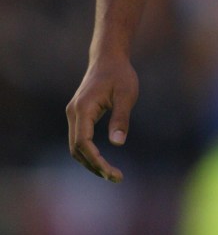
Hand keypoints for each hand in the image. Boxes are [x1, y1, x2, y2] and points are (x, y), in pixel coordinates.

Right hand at [66, 57, 138, 181]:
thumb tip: (117, 144)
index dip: (96, 161)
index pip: (83, 143)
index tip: (113, 173)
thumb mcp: (126, 95)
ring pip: (76, 147)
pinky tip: (103, 161)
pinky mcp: (78, 115)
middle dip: (94, 166)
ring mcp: (74, 114)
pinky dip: (89, 153)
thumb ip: (121, 118)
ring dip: (91, 162)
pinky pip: (79, 140)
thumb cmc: (120, 74)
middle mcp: (73, 113)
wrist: (108, 58)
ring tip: (111, 173)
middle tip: (116, 177)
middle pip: (77, 149)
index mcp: (84, 108)